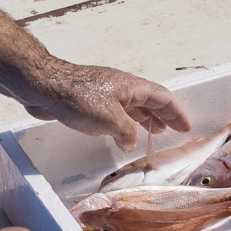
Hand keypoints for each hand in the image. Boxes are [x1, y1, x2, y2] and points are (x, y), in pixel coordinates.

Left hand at [22, 61, 191, 152]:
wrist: (43, 87)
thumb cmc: (78, 98)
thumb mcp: (111, 120)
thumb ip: (128, 134)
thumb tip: (132, 143)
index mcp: (132, 87)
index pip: (163, 98)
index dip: (177, 112)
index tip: (187, 126)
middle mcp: (122, 88)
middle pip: (150, 102)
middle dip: (164, 116)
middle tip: (175, 131)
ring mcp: (106, 94)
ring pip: (133, 108)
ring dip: (146, 120)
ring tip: (155, 133)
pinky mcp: (91, 102)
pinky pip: (117, 114)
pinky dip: (126, 125)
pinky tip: (124, 136)